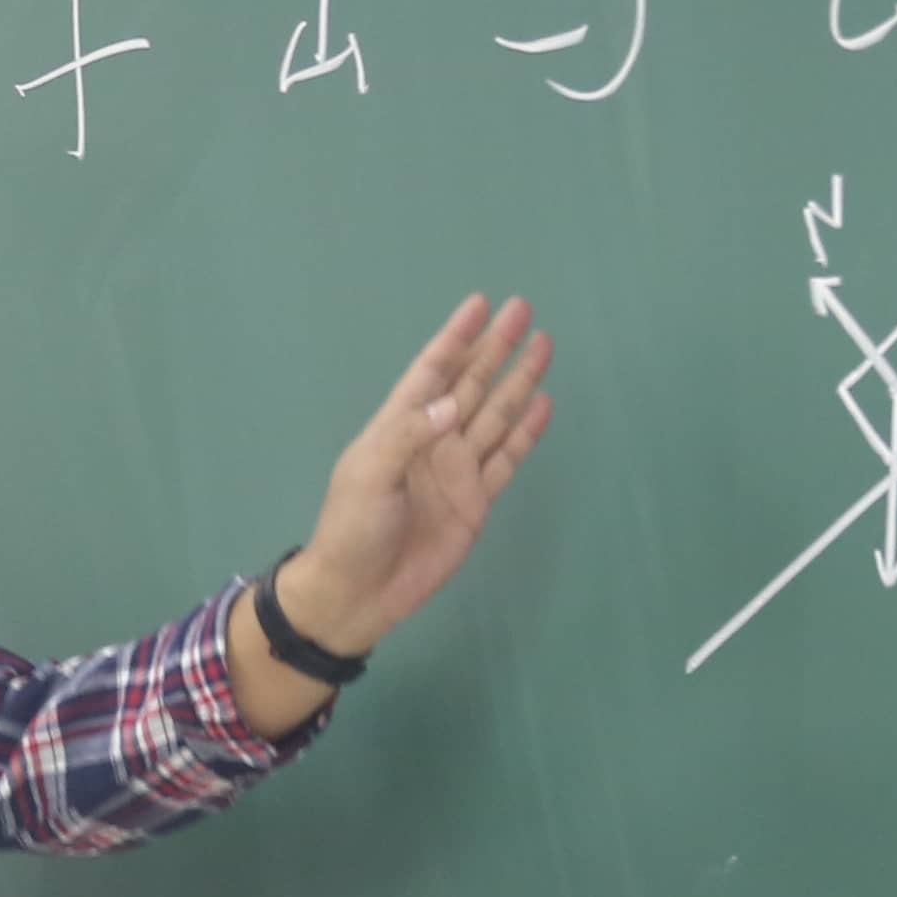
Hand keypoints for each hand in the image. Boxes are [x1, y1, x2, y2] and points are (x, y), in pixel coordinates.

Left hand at [284, 295, 554, 652]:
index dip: (456, 337)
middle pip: (472, 383)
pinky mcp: (477, 500)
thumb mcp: (370, 475)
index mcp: (400, 426)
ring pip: (496, 414)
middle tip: (523, 309)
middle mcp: (434, 440)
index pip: (433, 371)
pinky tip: (543, 404)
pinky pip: (507, 457)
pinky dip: (526, 432)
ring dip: (519, 381)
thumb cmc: (353, 529)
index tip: (480, 304)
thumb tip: (450, 405)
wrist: (360, 591)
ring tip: (543, 345)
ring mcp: (458, 470)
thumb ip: (408, 437)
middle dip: (496, 347)